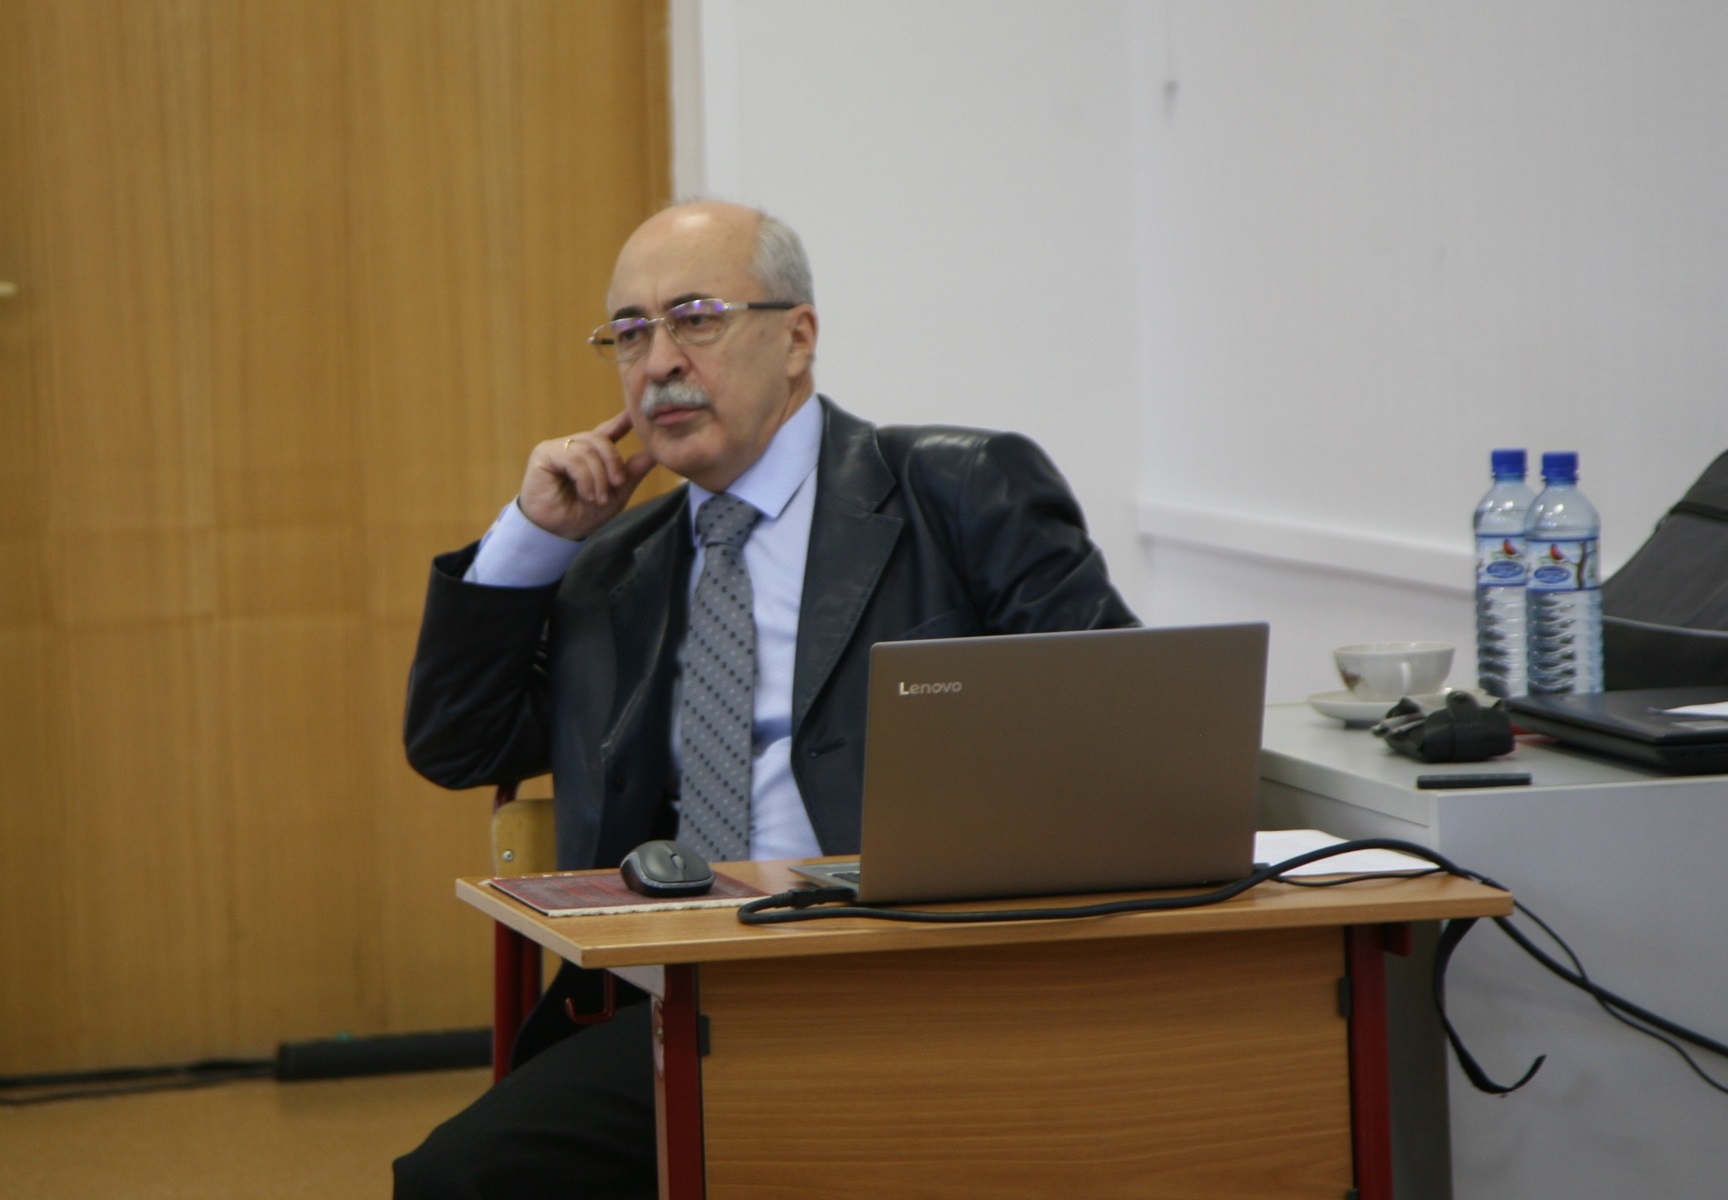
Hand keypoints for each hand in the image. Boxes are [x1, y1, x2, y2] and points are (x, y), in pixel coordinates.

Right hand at [518, 411, 655, 540]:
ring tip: (598, 498)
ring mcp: (558, 447)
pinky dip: (585, 478)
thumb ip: (633, 472)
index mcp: (591, 453)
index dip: (622, 420)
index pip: (608, 431)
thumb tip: (655, 454)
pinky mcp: (544, 453)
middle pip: (601, 439)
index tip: (635, 412)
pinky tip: (587, 494)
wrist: (557, 532)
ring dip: (598, 476)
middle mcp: (574, 446)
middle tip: (617, 484)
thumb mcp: (616, 494)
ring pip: (588, 449)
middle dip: (613, 462)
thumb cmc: (583, 514)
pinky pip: (573, 457)